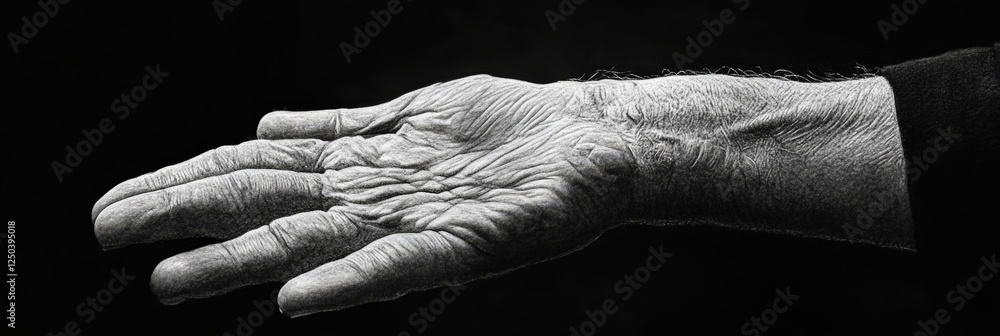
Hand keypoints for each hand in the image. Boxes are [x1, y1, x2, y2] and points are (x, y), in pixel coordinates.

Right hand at [92, 74, 637, 316]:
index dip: (181, 183)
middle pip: (263, 203)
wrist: (587, 144)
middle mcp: (370, 197)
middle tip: (109, 233)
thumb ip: (338, 126)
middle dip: (184, 216)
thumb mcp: (408, 114)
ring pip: (311, 240)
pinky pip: (399, 263)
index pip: (249, 169)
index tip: (116, 200)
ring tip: (174, 281)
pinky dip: (348, 280)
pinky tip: (297, 298)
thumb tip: (264, 124)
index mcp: (354, 165)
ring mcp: (412, 220)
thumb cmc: (499, 131)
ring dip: (242, 261)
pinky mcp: (465, 240)